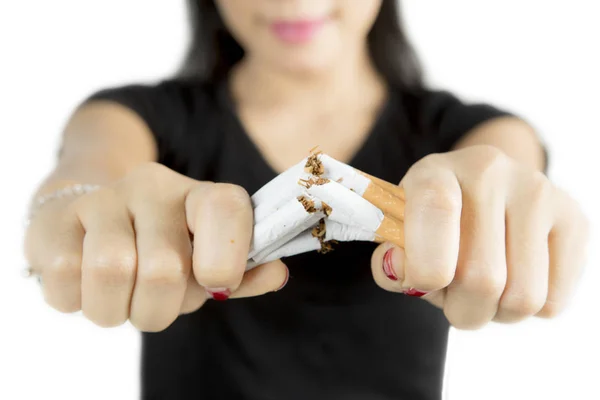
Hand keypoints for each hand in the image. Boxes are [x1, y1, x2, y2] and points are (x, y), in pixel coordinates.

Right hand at [24, 163, 287, 331]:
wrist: (92, 218)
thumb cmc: (160, 248)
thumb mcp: (206, 261)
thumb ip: (244, 272)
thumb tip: (277, 273)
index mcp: (200, 196)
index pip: (227, 209)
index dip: (227, 257)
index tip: (217, 284)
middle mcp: (153, 186)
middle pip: (165, 267)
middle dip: (160, 310)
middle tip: (153, 305)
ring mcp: (103, 199)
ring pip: (110, 272)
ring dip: (116, 310)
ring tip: (120, 301)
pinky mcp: (56, 219)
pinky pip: (65, 278)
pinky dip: (77, 302)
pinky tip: (85, 286)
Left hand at [370, 145, 588, 328]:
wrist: (485, 193)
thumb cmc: (434, 226)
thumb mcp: (401, 235)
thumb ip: (391, 260)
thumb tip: (403, 273)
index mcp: (435, 171)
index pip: (435, 211)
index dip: (426, 265)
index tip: (422, 284)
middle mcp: (490, 172)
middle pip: (481, 277)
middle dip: (461, 308)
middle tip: (453, 297)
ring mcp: (538, 192)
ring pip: (523, 298)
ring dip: (496, 313)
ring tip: (483, 291)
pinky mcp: (574, 219)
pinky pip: (553, 301)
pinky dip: (527, 310)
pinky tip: (513, 281)